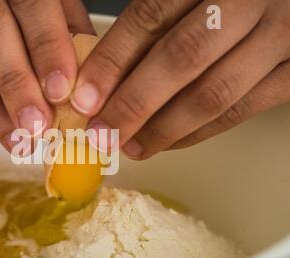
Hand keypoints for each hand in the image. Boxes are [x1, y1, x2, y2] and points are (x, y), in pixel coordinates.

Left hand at [70, 0, 289, 158]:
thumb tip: (103, 72)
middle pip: (181, 59)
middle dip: (134, 104)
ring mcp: (281, 35)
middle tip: (101, 135)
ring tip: (129, 146)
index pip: (151, 15)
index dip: (113, 60)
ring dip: (163, 129)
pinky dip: (199, 133)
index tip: (84, 98)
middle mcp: (250, 0)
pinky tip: (168, 142)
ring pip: (213, 93)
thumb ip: (155, 17)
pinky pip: (242, 110)